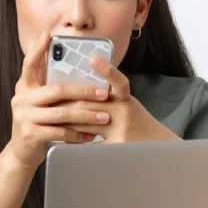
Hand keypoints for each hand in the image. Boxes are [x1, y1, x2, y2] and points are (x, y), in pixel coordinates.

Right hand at [5, 31, 113, 170]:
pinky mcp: (30, 135)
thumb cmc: (36, 122)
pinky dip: (79, 134)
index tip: (48, 35)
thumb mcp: (37, 100)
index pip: (30, 64)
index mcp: (24, 87)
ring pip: (62, 113)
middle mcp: (21, 99)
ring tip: (105, 116)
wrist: (21, 153)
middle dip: (84, 91)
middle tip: (105, 94)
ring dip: (86, 115)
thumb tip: (53, 51)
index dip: (38, 49)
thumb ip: (45, 82)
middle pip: (56, 90)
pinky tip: (93, 136)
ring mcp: (24, 117)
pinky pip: (60, 132)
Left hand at [61, 56, 180, 143]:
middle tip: (51, 101)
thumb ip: (111, 98)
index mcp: (127, 101)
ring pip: (87, 123)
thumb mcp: (128, 107)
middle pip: (91, 104)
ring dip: (69, 121)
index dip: (107, 70)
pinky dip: (77, 142)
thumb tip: (85, 87)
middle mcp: (125, 113)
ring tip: (53, 118)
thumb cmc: (138, 126)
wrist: (157, 149)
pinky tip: (65, 141)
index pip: (119, 82)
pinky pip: (90, 145)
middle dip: (68, 103)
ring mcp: (121, 131)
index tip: (92, 58)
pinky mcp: (115, 148)